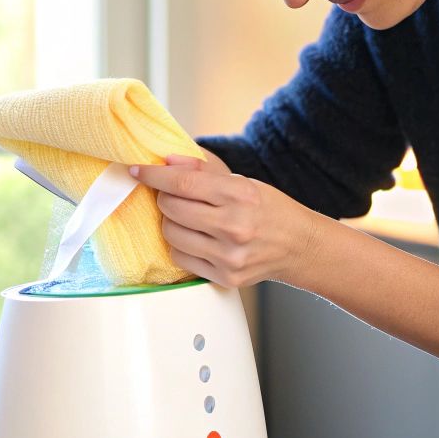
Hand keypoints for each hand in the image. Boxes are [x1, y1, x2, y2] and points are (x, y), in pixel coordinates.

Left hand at [130, 154, 315, 288]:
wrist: (300, 246)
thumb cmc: (270, 210)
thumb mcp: (244, 182)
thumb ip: (204, 170)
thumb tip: (168, 160)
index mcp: (240, 195)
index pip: (183, 182)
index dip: (154, 174)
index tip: (138, 170)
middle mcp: (235, 226)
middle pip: (172, 208)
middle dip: (164, 198)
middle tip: (172, 195)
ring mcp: (229, 256)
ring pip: (171, 234)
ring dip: (171, 222)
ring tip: (187, 218)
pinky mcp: (225, 277)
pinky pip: (181, 259)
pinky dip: (180, 245)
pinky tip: (196, 238)